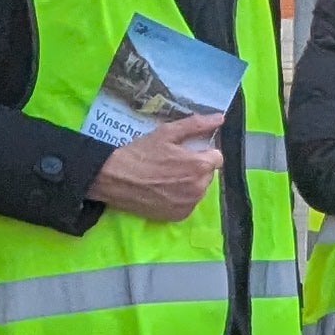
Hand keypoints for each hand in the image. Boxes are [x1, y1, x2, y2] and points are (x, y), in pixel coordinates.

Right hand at [91, 112, 223, 221]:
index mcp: (200, 165)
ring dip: (190, 182)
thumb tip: (220, 118)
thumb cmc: (141, 153)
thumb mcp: (167, 133)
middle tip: (173, 163)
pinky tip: (164, 190)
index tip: (186, 152)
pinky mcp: (179, 216)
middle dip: (197, 167)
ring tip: (168, 177)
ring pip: (199, 189)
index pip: (217, 157)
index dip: (202, 152)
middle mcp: (200, 188)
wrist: (115, 179)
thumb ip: (196, 125)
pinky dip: (181, 197)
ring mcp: (190, 204)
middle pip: (208, 174)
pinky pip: (189, 203)